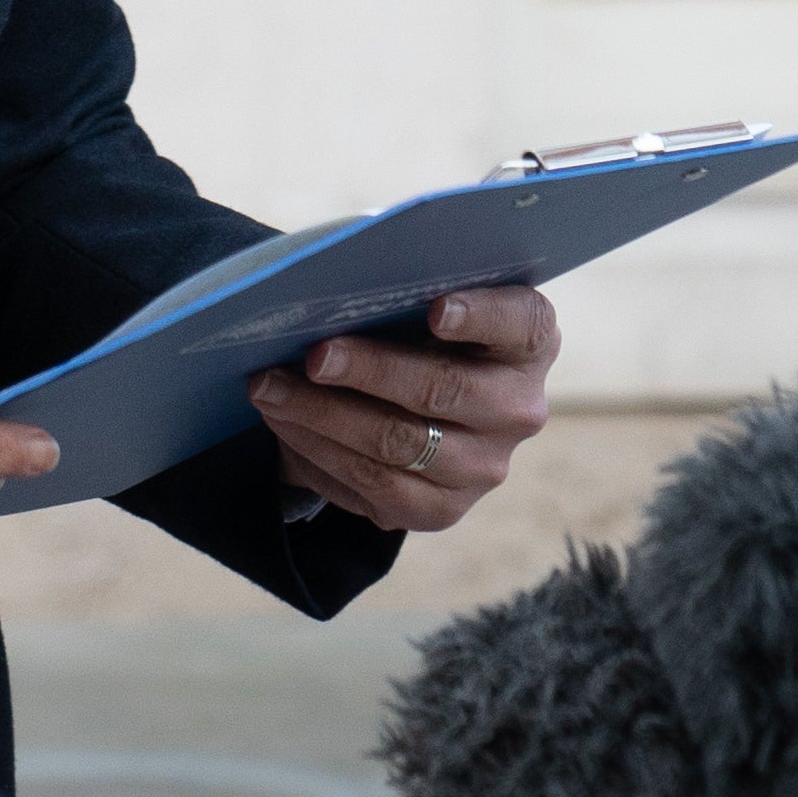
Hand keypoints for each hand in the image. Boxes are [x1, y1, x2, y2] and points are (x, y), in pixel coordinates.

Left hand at [246, 285, 556, 533]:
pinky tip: (282, 423)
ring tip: (268, 387)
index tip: (433, 309)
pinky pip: (373, 486)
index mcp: (529, 342)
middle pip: (444, 390)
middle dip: (369, 370)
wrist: (416, 404)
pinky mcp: (442, 511)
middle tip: (313, 354)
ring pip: (398, 443)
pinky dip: (319, 452)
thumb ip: (401, 290)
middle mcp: (519, 409)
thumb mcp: (422, 300)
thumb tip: (332, 286)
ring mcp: (485, 468)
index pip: (521, 323)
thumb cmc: (414, 329)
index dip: (479, 316)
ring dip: (322, 414)